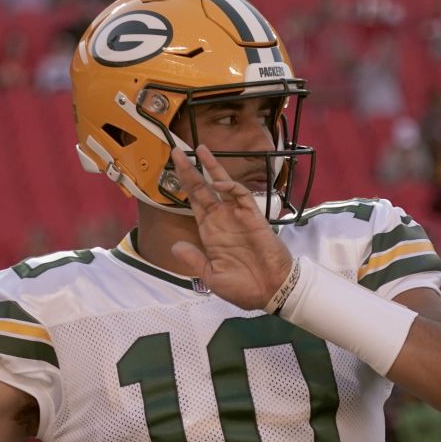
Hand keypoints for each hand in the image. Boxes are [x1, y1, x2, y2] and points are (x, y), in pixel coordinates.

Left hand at [168, 145, 293, 310]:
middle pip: (202, 189)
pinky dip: (230, 187)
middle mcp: (221, 220)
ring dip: (211, 168)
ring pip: (222, 186)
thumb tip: (175, 246)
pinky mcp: (253, 216)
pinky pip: (241, 196)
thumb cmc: (243, 287)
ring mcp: (237, 216)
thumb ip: (194, 260)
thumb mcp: (212, 276)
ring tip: (200, 150)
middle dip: (190, 170)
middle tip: (176, 151)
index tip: (170, 169)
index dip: (183, 186)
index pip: (193, 202)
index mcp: (209, 232)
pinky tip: (216, 183)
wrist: (270, 292)